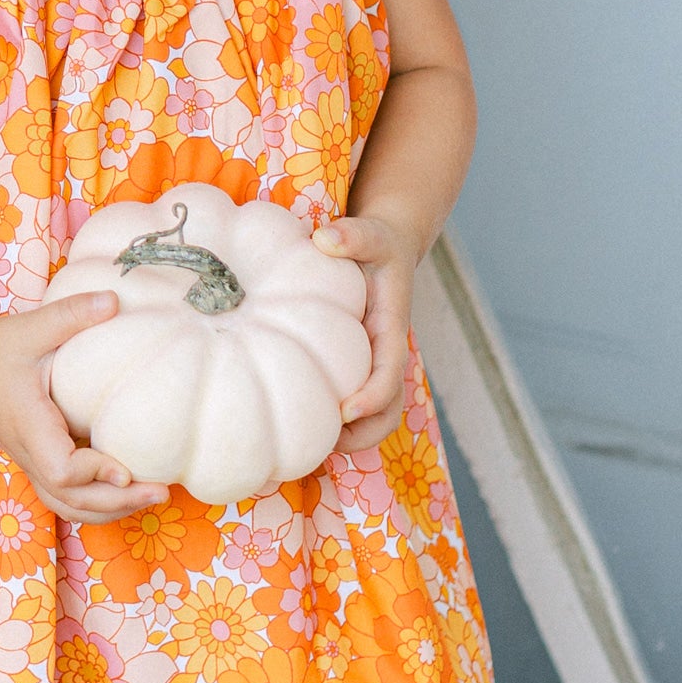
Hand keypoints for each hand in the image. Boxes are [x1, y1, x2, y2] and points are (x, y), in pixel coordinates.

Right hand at [0, 292, 173, 526]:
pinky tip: (124, 487)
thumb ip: (71, 314)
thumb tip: (116, 299)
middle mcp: (28, 452)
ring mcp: (30, 461)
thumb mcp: (32, 327)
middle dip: (117, 503)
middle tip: (161, 492)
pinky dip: (94, 502)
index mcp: (29, 425)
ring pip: (66, 506)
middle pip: (69, 501)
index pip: (60, 469)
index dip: (94, 474)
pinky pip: (64, 496)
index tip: (127, 468)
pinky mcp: (36, 460)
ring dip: (107, 510)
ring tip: (148, 497)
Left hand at [316, 209, 415, 451]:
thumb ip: (353, 234)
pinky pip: (351, 408)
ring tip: (303, 448)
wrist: (384, 252)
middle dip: (361, 436)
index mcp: (391, 331)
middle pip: (388, 413)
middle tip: (320, 444)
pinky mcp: (356, 371)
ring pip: (372, 420)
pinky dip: (329, 424)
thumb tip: (325, 239)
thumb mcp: (370, 234)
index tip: (345, 410)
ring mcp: (372, 368)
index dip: (372, 397)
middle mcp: (385, 357)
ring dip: (346, 440)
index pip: (390, 374)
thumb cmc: (375, 245)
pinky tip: (289, 425)